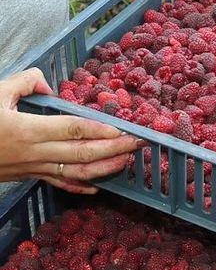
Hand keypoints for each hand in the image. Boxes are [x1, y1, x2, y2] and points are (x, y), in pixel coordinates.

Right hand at [0, 69, 139, 193]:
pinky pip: (57, 183)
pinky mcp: (26, 176)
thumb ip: (23, 83)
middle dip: (114, 150)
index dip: (99, 130)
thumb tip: (47, 84)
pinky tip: (97, 187)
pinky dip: (79, 186)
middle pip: (81, 154)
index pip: (72, 130)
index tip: (123, 129)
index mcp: (27, 130)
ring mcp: (31, 168)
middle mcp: (33, 153)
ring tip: (127, 161)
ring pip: (75, 173)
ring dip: (104, 169)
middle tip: (139, 143)